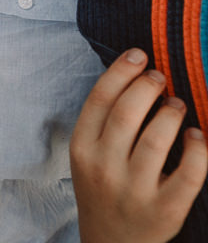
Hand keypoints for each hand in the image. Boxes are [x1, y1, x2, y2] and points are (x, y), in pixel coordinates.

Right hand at [71, 49, 206, 242]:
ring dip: (172, 113)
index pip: (99, 101)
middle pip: (127, 115)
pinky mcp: (165, 210)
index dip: (120, 72)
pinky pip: (187, 175)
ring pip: (157, 141)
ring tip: (178, 104)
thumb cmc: (103, 188)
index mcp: (82, 149)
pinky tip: (197, 135)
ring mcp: (134, 190)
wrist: (111, 242)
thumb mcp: (87, 156)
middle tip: (162, 77)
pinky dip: (197, 150)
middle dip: (148, 87)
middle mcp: (104, 168)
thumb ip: (104, 123)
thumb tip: (135, 77)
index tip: (139, 54)